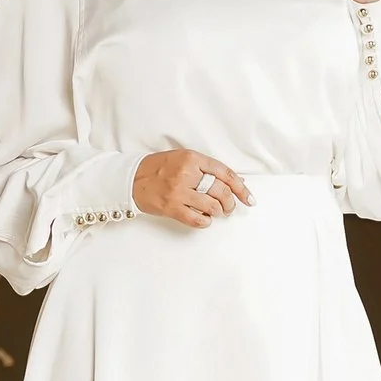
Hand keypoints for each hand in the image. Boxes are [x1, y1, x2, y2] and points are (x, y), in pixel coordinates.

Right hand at [132, 150, 253, 229]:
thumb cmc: (158, 168)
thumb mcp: (183, 159)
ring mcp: (178, 191)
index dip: (241, 188)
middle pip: (221, 191)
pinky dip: (205, 222)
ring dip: (219, 212)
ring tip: (217, 212)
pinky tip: (204, 219)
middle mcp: (186, 173)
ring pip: (212, 206)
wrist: (131, 178)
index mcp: (191, 158)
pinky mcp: (171, 207)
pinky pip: (197, 219)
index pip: (225, 173)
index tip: (249, 198)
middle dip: (230, 203)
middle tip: (229, 208)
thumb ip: (207, 168)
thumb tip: (236, 180)